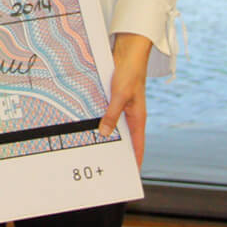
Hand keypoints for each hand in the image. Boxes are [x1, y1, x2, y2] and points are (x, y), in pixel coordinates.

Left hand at [100, 34, 152, 167]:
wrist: (128, 53)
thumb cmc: (130, 73)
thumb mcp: (120, 96)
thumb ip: (112, 114)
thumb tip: (104, 132)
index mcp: (138, 118)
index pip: (138, 145)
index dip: (136, 160)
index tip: (131, 174)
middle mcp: (131, 115)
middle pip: (125, 138)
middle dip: (118, 151)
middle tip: (106, 165)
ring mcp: (122, 107)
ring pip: (114, 126)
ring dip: (107, 135)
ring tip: (94, 150)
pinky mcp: (114, 99)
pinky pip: (107, 114)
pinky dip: (100, 121)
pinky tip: (88, 126)